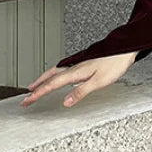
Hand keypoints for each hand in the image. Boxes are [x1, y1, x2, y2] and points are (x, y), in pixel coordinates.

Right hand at [21, 51, 138, 107]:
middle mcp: (74, 66)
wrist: (125, 49)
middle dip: (36, 87)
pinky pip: (62, 69)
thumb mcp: (99, 81)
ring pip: (54, 71)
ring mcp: (78, 63)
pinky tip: (57, 76)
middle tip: (26, 96)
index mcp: (75, 72)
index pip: (51, 85)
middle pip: (49, 78)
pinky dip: (53, 73)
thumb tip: (66, 102)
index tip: (27, 101)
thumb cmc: (115, 64)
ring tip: (35, 86)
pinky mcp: (83, 62)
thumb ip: (81, 92)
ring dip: (43, 79)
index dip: (38, 94)